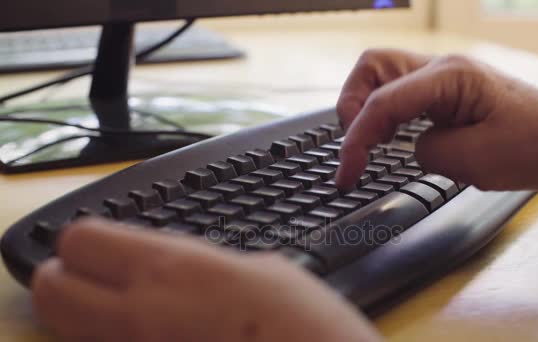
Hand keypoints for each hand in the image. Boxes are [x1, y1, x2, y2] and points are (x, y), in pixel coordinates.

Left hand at [32, 219, 380, 341]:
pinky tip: (155, 333)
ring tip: (122, 306)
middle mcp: (141, 317)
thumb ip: (201, 264)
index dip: (86, 240)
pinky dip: (116, 339)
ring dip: (84, 312)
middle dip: (64, 277)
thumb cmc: (302, 324)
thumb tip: (177, 265)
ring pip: (68, 329)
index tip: (102, 245)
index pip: (80, 241)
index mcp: (173, 271)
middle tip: (94, 276)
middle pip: (50, 289)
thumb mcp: (257, 268)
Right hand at [336, 49, 537, 199]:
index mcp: (449, 76)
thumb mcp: (474, 161)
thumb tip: (409, 148)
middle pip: (372, 68)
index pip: (382, 102)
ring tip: (370, 147)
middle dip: (352, 107)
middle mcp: (443, 70)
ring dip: (367, 110)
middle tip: (356, 147)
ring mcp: (446, 81)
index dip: (356, 139)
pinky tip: (392, 141)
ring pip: (383, 78)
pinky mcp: (450, 97)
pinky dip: (387, 116)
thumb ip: (425, 152)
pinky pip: (403, 96)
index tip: (347, 172)